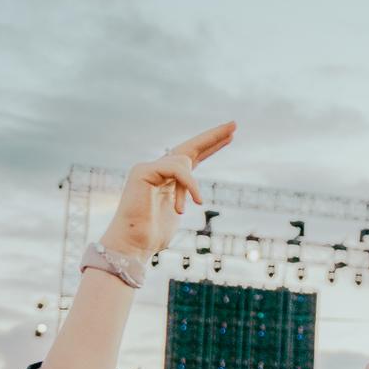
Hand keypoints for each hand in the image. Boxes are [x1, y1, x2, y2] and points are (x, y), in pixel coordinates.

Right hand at [97, 122, 235, 259]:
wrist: (134, 244)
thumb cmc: (153, 235)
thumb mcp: (177, 212)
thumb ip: (184, 196)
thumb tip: (197, 196)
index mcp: (167, 179)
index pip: (191, 157)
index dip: (210, 146)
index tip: (230, 137)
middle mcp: (157, 169)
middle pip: (189, 147)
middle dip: (213, 136)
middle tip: (234, 124)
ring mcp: (148, 168)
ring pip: (183, 161)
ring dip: (192, 186)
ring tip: (196, 203)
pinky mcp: (143, 171)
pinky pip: (177, 170)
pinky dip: (189, 184)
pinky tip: (196, 201)